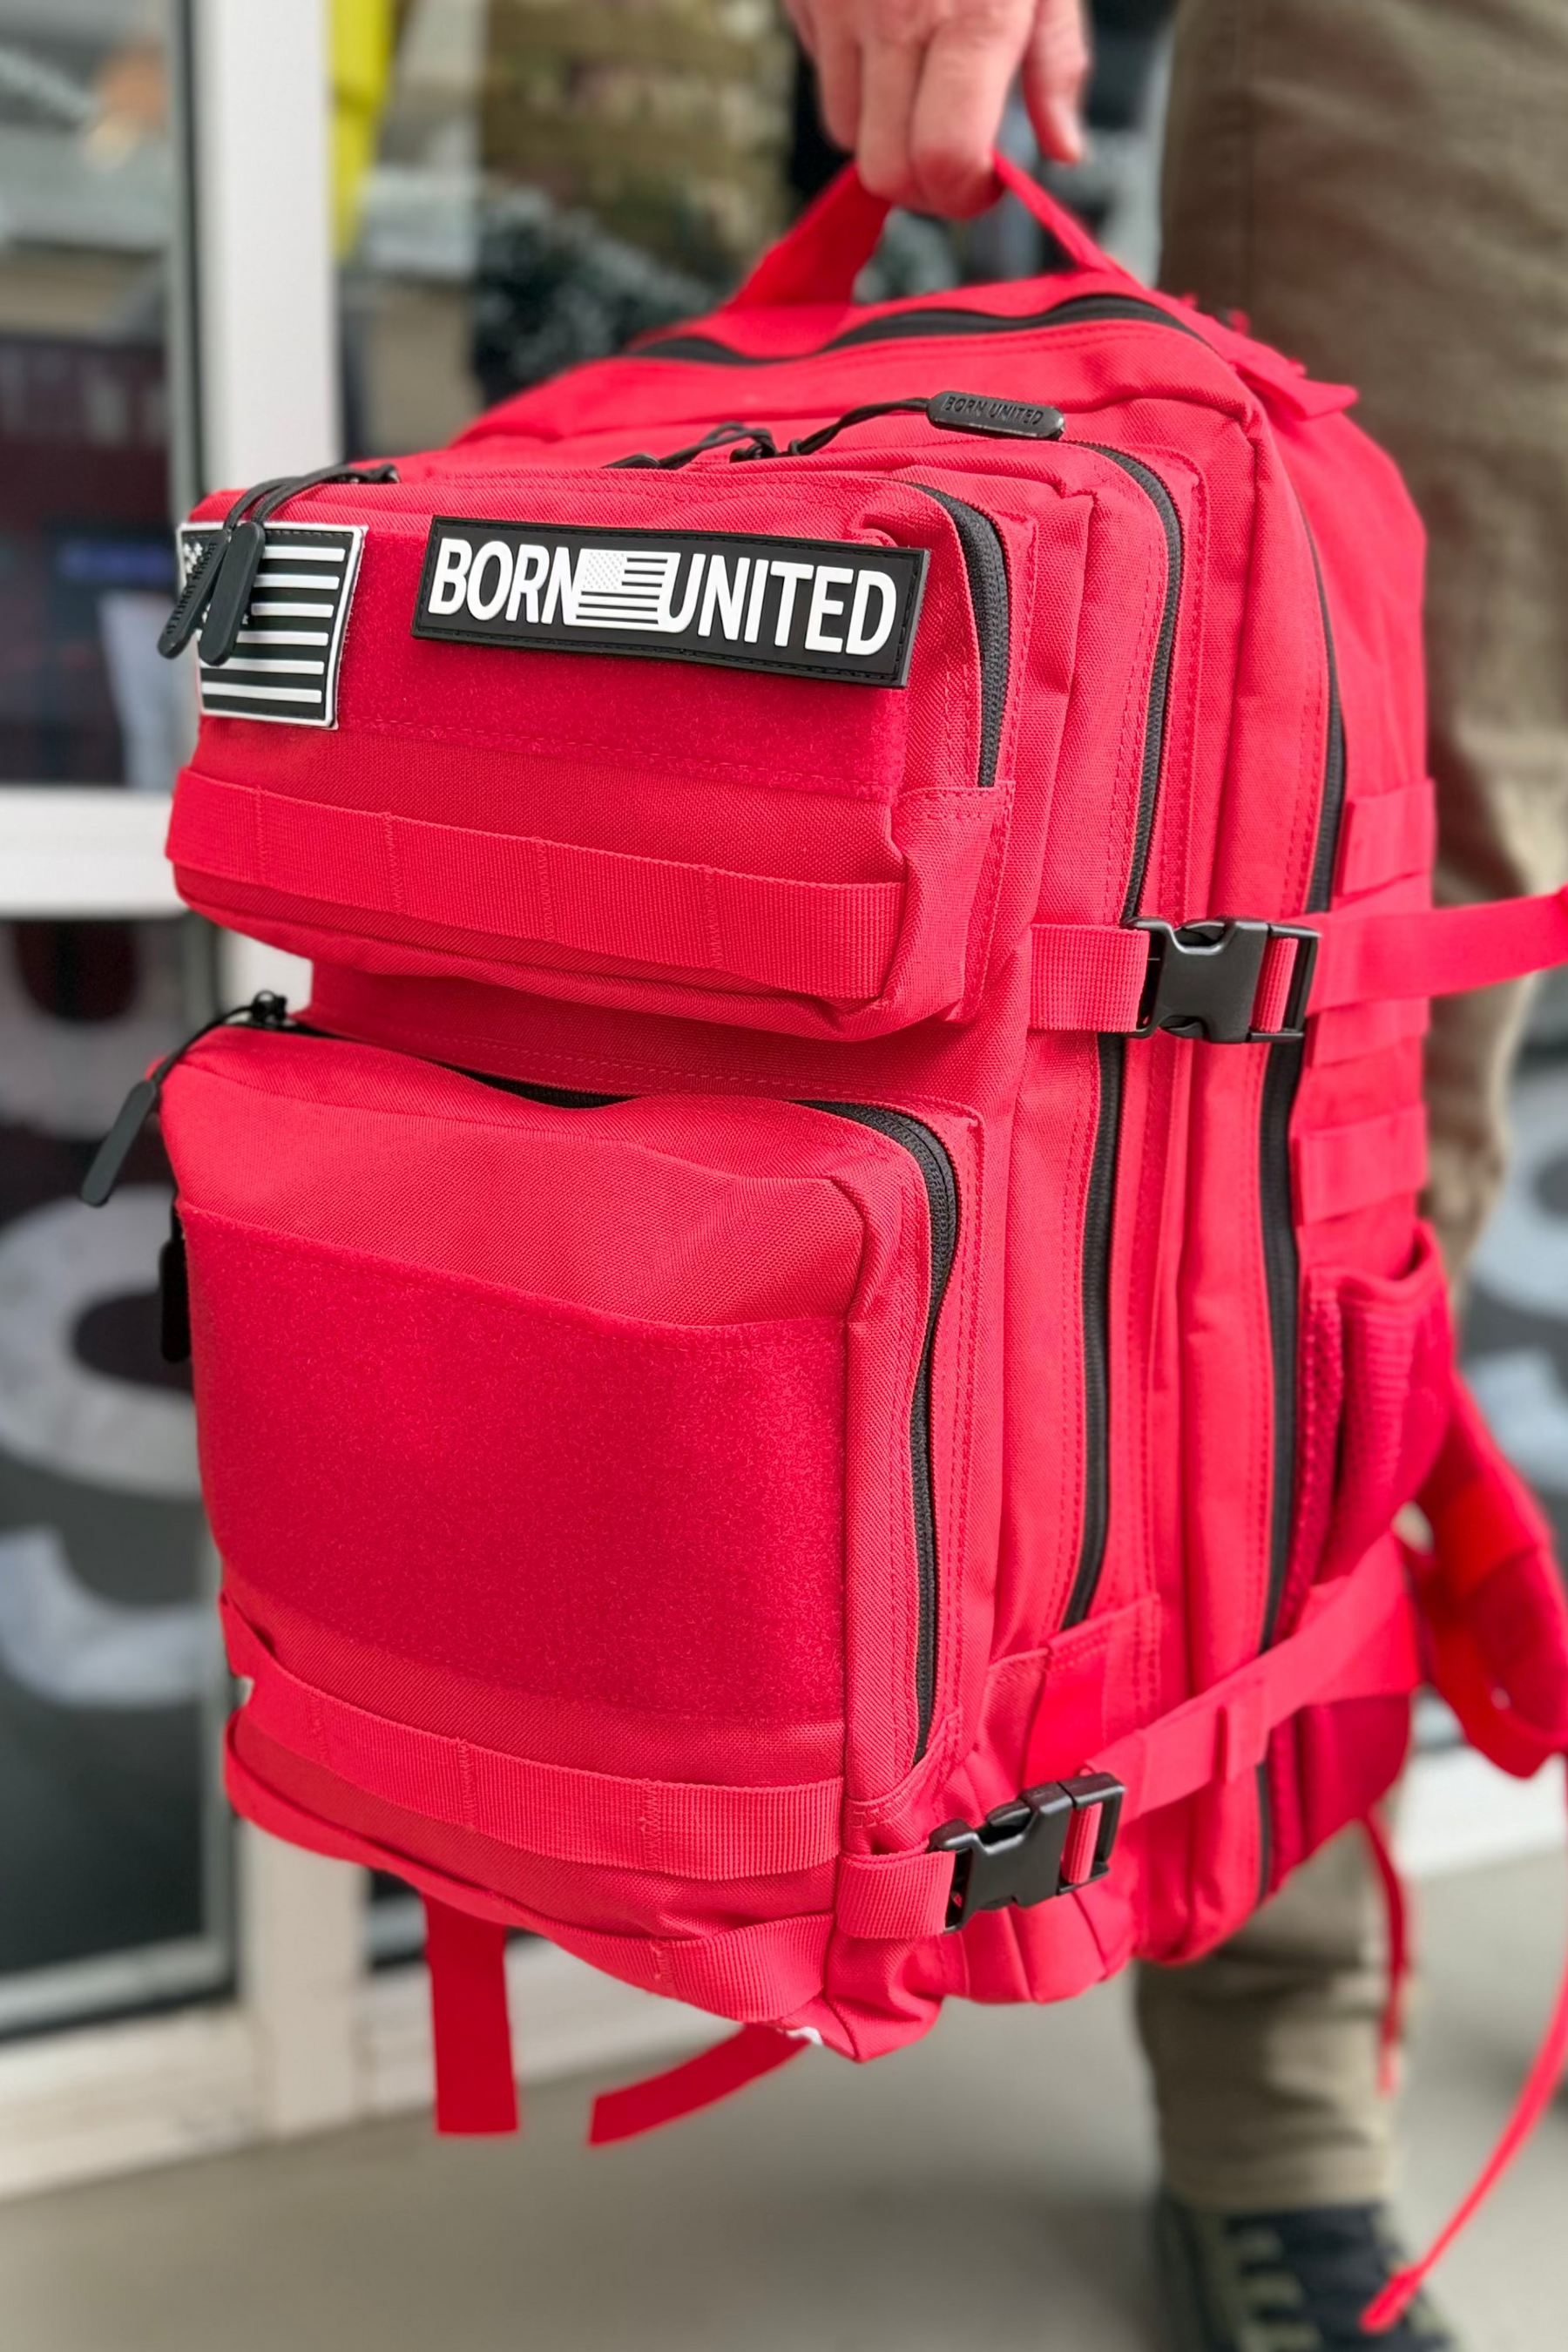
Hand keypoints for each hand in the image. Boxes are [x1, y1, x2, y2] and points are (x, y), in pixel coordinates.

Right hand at [784, 0, 1089, 219]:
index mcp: (972, 17)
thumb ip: (1058, 60)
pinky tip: (881, 30)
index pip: (944, 161)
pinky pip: (818, 69)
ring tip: (916, 80)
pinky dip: (848, 72)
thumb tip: (1063, 151)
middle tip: (951, 153)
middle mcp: (896, 18)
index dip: (963, 193)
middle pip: (885, 170)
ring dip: (878, 131)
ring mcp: (839, 7)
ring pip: (842, 132)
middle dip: (919, 183)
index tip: (984, 183)